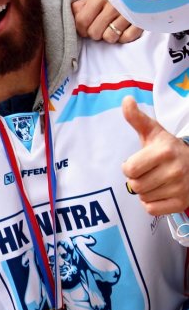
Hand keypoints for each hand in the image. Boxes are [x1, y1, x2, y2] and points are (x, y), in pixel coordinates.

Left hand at [71, 0, 141, 43]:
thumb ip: (80, 6)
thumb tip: (71, 17)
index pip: (82, 21)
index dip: (81, 29)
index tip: (84, 29)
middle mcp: (113, 6)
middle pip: (95, 32)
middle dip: (95, 34)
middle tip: (100, 28)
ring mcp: (128, 14)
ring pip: (110, 38)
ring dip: (109, 36)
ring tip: (112, 28)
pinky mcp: (141, 21)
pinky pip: (126, 38)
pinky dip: (123, 37)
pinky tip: (123, 30)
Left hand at [121, 96, 188, 215]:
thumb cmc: (167, 149)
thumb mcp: (153, 132)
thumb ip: (136, 119)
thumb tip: (126, 100)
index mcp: (164, 152)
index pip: (128, 170)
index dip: (129, 167)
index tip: (139, 162)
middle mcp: (175, 170)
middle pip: (135, 186)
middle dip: (137, 180)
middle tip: (148, 173)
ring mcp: (181, 188)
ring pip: (143, 198)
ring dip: (145, 192)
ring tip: (156, 181)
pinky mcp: (182, 203)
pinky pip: (152, 210)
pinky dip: (152, 203)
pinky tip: (160, 192)